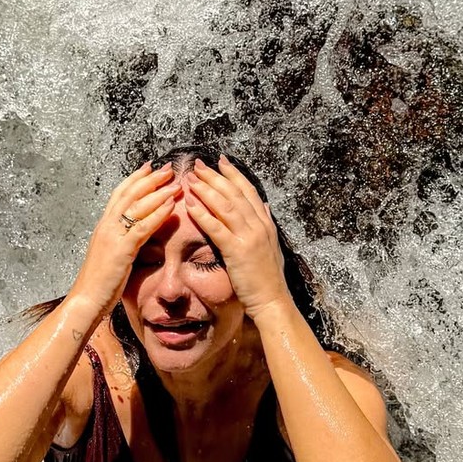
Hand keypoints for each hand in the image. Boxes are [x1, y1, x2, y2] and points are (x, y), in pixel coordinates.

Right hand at [70, 162, 178, 315]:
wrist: (85, 299)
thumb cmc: (98, 283)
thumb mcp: (109, 256)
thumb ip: (120, 242)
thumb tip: (133, 237)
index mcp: (103, 226)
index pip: (119, 194)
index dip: (135, 179)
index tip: (150, 167)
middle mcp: (106, 226)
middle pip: (129, 193)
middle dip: (150, 179)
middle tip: (168, 169)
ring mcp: (112, 236)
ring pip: (137, 206)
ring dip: (159, 192)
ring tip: (176, 183)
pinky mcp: (121, 250)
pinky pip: (143, 227)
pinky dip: (158, 213)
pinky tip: (171, 205)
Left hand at [184, 156, 289, 319]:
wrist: (272, 300)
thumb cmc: (268, 278)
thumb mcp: (271, 246)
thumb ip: (266, 225)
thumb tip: (263, 207)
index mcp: (265, 223)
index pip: (248, 191)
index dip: (233, 174)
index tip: (220, 161)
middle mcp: (259, 225)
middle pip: (234, 193)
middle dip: (215, 177)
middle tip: (198, 165)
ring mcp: (249, 237)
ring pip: (225, 206)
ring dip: (206, 190)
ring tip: (191, 179)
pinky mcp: (237, 251)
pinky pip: (217, 228)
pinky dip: (203, 214)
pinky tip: (190, 205)